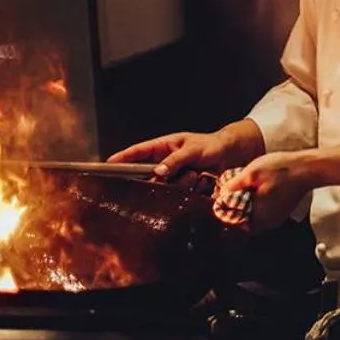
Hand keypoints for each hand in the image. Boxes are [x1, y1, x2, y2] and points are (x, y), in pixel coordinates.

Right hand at [108, 120, 262, 186]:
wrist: (231, 155)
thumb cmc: (211, 145)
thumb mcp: (193, 150)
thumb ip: (175, 160)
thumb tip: (157, 172)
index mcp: (164, 146)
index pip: (138, 151)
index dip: (123, 158)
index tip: (108, 164)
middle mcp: (166, 161)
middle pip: (150, 175)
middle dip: (161, 179)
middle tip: (179, 175)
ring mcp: (174, 174)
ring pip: (165, 186)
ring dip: (182, 183)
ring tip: (198, 175)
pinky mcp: (184, 186)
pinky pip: (178, 193)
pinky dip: (189, 189)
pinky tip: (202, 182)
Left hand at [218, 151, 320, 232]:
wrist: (308, 167)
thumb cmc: (283, 169)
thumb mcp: (251, 173)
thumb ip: (234, 185)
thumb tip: (221, 194)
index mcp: (259, 217)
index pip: (234, 224)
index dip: (225, 213)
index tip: (221, 202)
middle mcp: (268, 222)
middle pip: (243, 222)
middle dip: (236, 209)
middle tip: (231, 193)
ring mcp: (277, 217)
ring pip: (254, 217)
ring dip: (246, 205)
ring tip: (244, 189)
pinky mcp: (282, 211)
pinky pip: (264, 212)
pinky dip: (257, 203)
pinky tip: (257, 189)